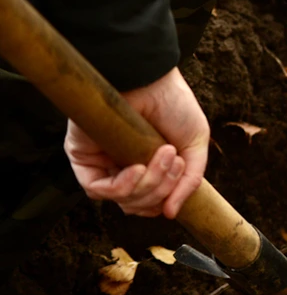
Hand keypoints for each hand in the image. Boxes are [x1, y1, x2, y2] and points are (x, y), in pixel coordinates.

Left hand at [65, 67, 208, 218]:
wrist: (153, 79)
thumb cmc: (174, 105)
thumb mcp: (195, 146)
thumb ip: (189, 182)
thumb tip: (172, 214)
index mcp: (147, 167)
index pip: (150, 203)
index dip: (166, 199)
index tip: (180, 177)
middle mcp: (122, 169)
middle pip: (138, 205)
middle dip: (162, 190)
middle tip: (174, 161)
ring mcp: (102, 164)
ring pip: (122, 200)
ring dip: (148, 185)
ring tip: (163, 156)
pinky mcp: (83, 158)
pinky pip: (98, 190)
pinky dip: (123, 186)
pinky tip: (137, 168)